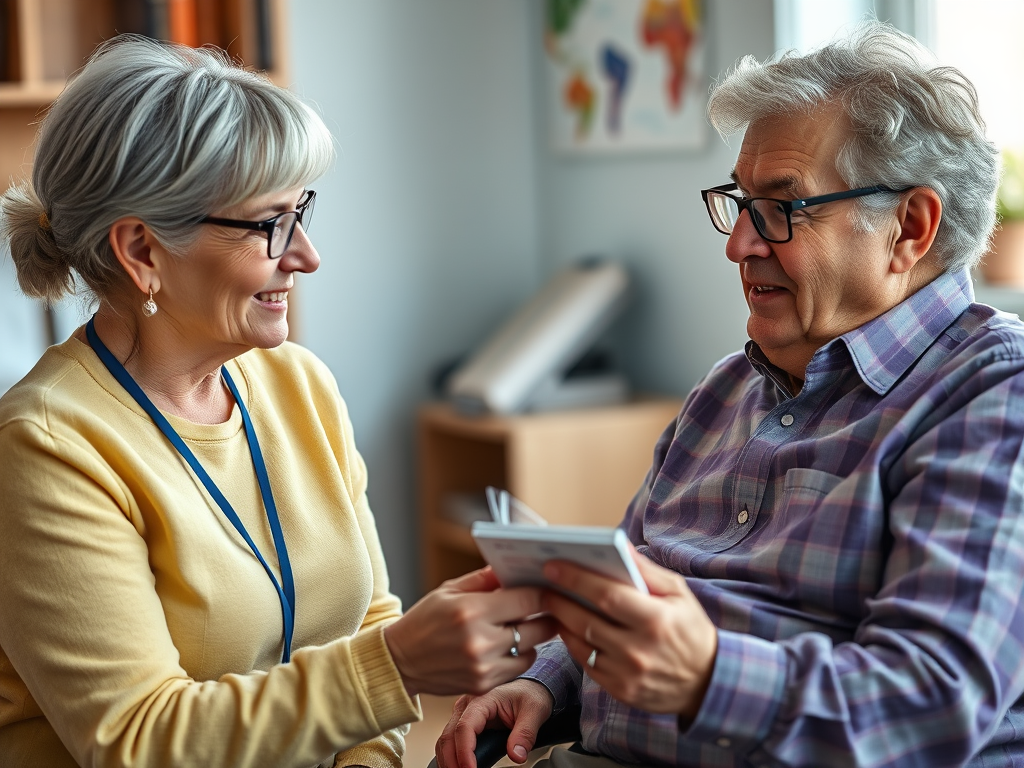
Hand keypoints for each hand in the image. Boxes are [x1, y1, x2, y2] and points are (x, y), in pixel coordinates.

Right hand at [384, 567, 557, 696]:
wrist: (400, 661)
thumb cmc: (424, 621)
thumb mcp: (449, 590)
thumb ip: (485, 579)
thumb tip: (513, 567)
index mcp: (471, 610)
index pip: (528, 600)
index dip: (545, 593)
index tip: (550, 588)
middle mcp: (481, 641)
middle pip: (539, 628)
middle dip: (547, 615)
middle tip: (549, 606)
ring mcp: (484, 667)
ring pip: (533, 650)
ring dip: (533, 637)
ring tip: (523, 625)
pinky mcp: (484, 684)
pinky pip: (519, 668)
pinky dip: (520, 655)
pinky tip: (507, 644)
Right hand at [435, 679, 553, 767]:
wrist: (529, 686)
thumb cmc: (529, 693)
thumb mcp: (534, 711)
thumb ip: (525, 734)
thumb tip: (516, 755)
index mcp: (482, 699)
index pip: (465, 727)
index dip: (465, 752)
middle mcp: (467, 705)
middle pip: (449, 736)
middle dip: (452, 761)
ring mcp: (463, 713)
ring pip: (445, 740)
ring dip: (449, 761)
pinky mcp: (464, 722)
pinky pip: (451, 741)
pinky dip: (452, 757)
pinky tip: (460, 767)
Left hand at [542, 548, 716, 718]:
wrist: (707, 682)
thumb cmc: (690, 629)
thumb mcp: (678, 593)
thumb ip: (646, 570)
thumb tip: (618, 545)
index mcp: (655, 619)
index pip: (606, 595)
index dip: (576, 579)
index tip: (554, 566)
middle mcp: (638, 649)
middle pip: (586, 620)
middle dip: (559, 599)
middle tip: (543, 583)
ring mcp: (627, 674)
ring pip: (580, 643)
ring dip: (561, 620)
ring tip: (552, 602)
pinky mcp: (620, 691)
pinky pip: (586, 663)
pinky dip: (573, 643)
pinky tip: (568, 627)